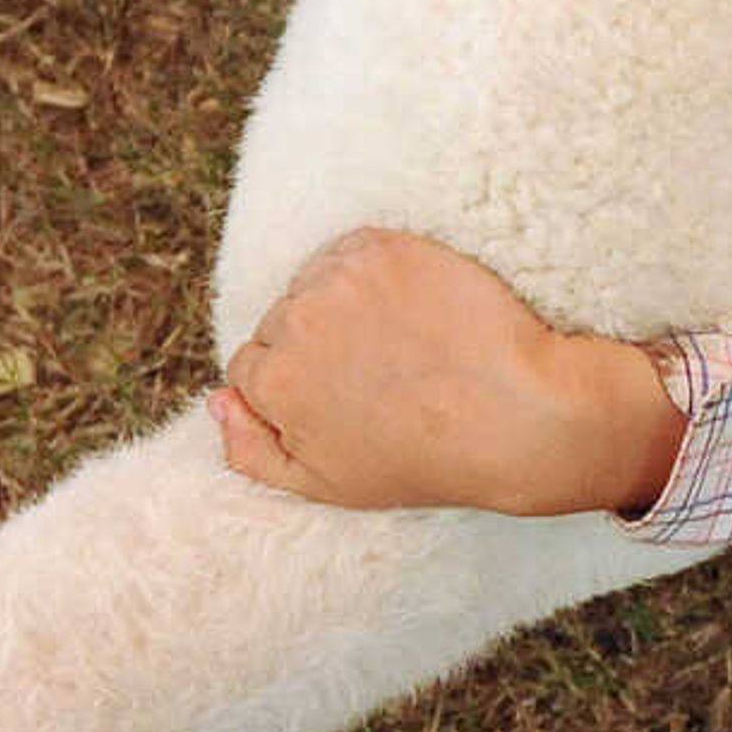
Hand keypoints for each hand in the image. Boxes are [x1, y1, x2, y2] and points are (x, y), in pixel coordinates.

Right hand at [215, 228, 686, 517]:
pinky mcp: (383, 246)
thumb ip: (252, 451)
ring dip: (345, 305)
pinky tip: (415, 311)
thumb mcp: (327, 485)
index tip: (346, 400)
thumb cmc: (425, 458)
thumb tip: (214, 403)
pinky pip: (354, 252)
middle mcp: (296, 320)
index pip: (252, 366)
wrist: (517, 412)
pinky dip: (376, 274)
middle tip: (381, 376)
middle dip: (318, 345)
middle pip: (281, 321)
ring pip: (316, 283)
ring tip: (402, 344)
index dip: (300, 387)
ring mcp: (340, 278)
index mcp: (275, 381)